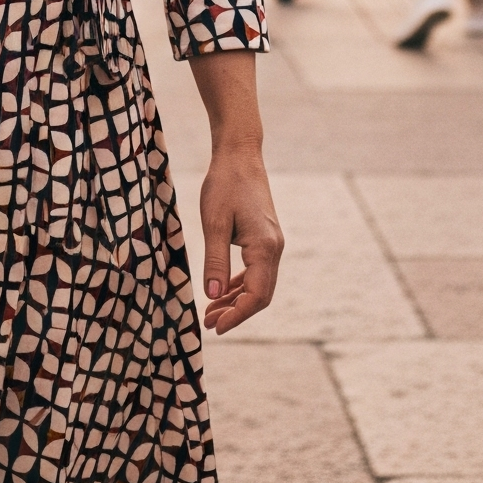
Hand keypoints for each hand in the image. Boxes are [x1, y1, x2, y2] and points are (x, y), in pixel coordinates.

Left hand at [199, 148, 283, 335]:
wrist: (240, 155)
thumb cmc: (224, 185)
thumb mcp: (213, 222)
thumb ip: (215, 261)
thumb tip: (213, 296)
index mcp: (264, 248)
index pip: (256, 296)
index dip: (237, 315)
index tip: (216, 327)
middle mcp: (274, 249)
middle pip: (260, 295)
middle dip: (236, 312)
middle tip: (209, 324)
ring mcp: (271, 244)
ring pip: (258, 284)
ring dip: (236, 301)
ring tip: (211, 313)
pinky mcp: (263, 238)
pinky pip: (255, 271)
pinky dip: (239, 285)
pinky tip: (221, 292)